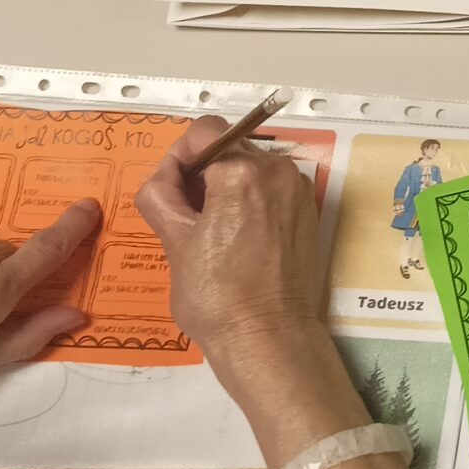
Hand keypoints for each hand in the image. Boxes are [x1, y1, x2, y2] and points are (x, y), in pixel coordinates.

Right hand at [136, 117, 329, 380]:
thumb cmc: (217, 296)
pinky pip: (270, 188)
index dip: (180, 158)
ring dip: (225, 188)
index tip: (173, 193)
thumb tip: (166, 175)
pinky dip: (249, 201)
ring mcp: (298, 190)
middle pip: (228, 147)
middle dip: (202, 174)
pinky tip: (236, 239)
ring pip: (250, 168)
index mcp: (243, 172)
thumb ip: (161, 193)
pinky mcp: (307, 210)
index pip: (204, 131)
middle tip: (187, 219)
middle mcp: (278, 171)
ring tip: (211, 234)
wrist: (267, 336)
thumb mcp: (173, 241)